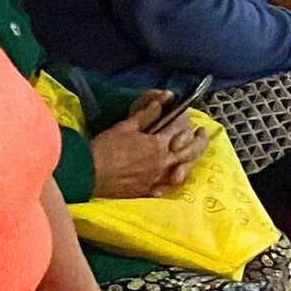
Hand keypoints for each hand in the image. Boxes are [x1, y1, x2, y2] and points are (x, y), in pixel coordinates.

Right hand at [88, 98, 204, 198]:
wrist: (88, 173)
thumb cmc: (106, 147)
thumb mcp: (126, 126)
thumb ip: (147, 114)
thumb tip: (165, 99)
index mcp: (159, 145)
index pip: (179, 130)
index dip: (185, 120)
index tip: (189, 117)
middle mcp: (163, 163)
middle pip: (190, 152)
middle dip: (200, 141)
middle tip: (201, 133)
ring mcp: (156, 180)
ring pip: (181, 171)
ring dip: (188, 161)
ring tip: (190, 155)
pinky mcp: (146, 191)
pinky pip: (164, 188)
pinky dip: (169, 181)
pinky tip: (170, 178)